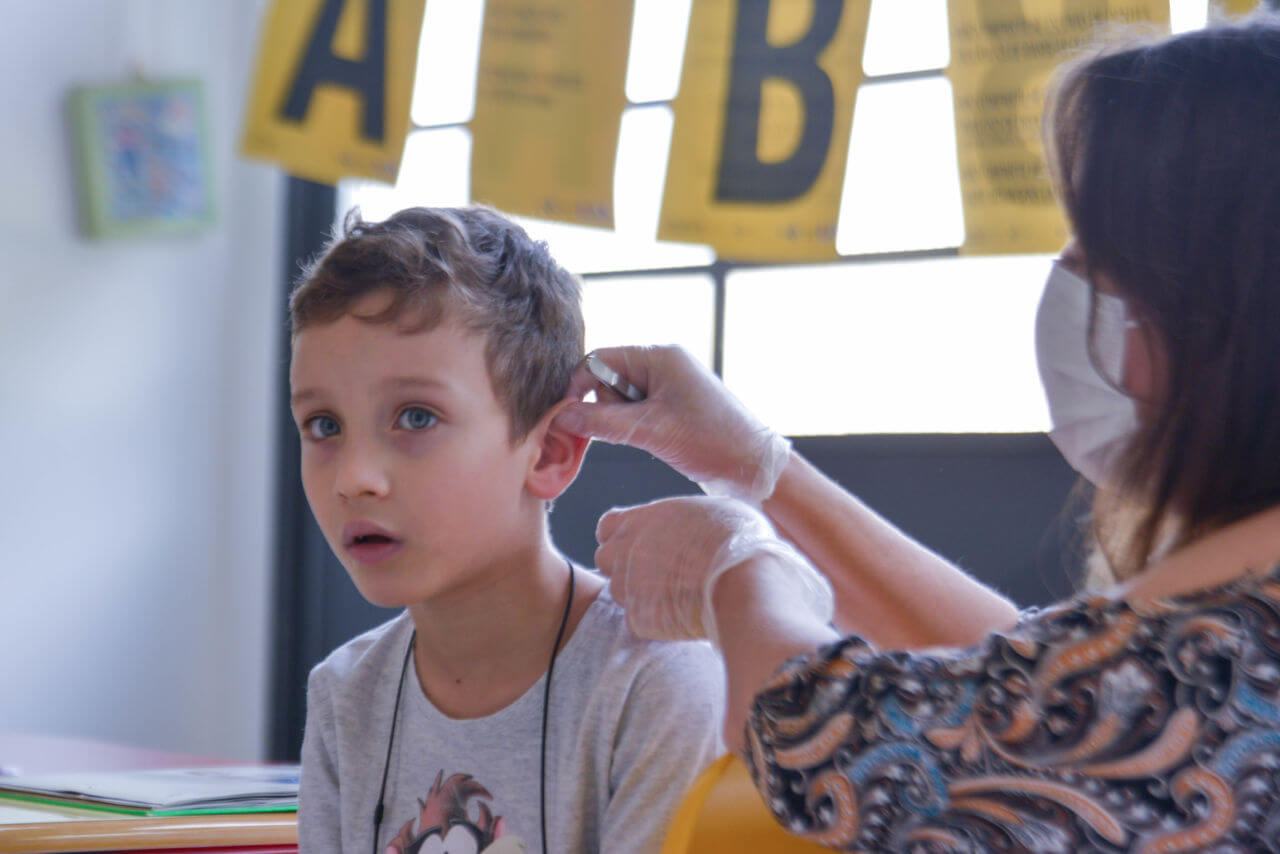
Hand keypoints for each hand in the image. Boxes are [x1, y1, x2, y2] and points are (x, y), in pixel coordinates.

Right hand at [554, 346, 791, 503]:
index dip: (580, 386)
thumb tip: (562, 416)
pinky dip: (636, 427)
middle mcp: (664, 365)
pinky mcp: (674, 407)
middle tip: (633, 429)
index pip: (600, 359)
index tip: (570, 416)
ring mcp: (670, 386)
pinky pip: (638, 411)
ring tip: (651, 438)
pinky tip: (655, 440)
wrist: (753, 467)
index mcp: (660, 357)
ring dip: (623, 421)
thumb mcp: (650, 431)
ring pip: (621, 399)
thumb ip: (601, 422)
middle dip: (607, 407)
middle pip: (608, 378)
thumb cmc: (711, 441)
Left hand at [594, 495, 833, 645]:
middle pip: (605, 560)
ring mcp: (629, 586)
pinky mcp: (638, 619)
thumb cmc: (740, 541)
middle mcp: (627, 550)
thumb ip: (689, 519)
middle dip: (625, 567)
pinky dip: (655, 622)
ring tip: (675, 597)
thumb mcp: (716, 510)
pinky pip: (638, 621)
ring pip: (620, 593)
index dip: (622, 537)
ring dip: (639, 595)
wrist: (745, 582)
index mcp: (643, 519)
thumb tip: (698, 524)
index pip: (607, 526)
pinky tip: (682, 617)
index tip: (643, 545)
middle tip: (659, 574)